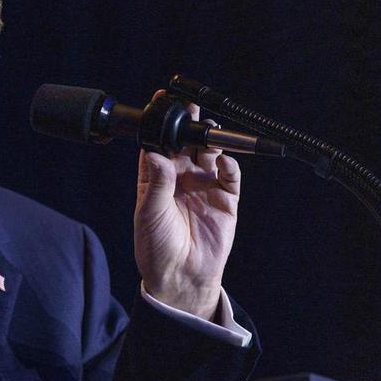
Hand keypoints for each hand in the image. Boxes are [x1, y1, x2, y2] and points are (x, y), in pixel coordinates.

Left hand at [133, 91, 240, 319]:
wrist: (182, 277)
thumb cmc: (157, 248)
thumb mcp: (150, 213)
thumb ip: (156, 182)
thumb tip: (156, 153)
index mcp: (155, 179)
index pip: (158, 144)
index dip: (159, 124)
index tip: (161, 102)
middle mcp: (180, 179)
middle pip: (185, 143)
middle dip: (188, 124)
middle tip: (190, 108)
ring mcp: (204, 186)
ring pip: (209, 154)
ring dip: (210, 140)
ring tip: (209, 131)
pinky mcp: (225, 200)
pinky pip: (230, 175)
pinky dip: (229, 164)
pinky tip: (223, 161)